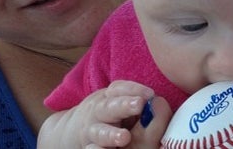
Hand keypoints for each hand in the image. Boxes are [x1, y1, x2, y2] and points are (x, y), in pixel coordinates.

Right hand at [38, 80, 161, 147]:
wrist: (74, 132)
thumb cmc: (110, 116)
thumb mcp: (119, 104)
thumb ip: (138, 104)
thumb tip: (158, 104)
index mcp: (109, 98)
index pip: (119, 89)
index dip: (134, 89)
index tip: (150, 94)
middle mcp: (98, 112)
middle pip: (109, 107)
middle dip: (124, 105)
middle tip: (139, 105)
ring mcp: (92, 132)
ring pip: (100, 132)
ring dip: (111, 134)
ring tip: (124, 137)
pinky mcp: (89, 147)